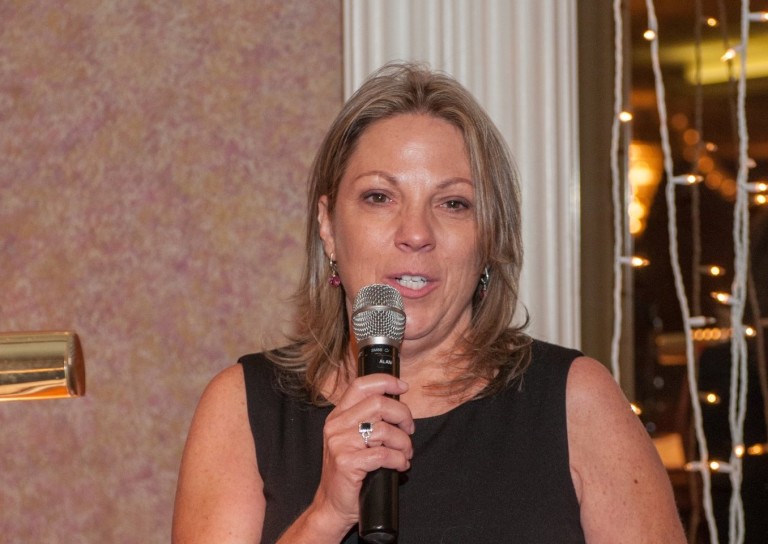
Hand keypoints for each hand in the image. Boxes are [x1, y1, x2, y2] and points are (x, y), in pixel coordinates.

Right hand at [309, 374, 413, 533]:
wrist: (332, 506)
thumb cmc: (348, 473)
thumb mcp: (352, 439)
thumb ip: (367, 420)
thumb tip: (397, 406)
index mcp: (338, 416)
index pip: (360, 385)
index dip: (385, 381)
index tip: (403, 387)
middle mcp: (336, 426)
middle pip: (378, 403)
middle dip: (402, 415)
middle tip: (409, 430)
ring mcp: (339, 443)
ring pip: (385, 430)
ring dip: (403, 443)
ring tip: (405, 454)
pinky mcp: (347, 462)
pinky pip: (384, 455)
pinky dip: (399, 460)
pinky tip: (400, 466)